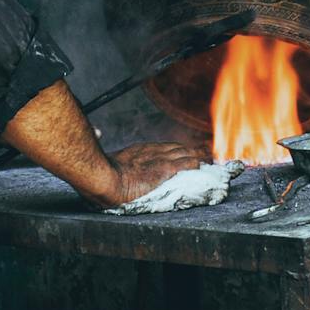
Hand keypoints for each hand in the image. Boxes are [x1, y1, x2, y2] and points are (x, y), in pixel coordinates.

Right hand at [90, 142, 210, 208]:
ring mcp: (160, 159)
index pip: (166, 147)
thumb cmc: (103, 171)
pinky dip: (198, 163)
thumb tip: (97, 130)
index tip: (188, 150)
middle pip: (180, 148)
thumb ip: (113, 153)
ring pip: (187, 153)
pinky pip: (187, 164)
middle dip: (194, 150)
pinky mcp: (166, 169)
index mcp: (141, 150)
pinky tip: (205, 165)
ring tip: (211, 158)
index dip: (179, 149)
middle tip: (207, 152)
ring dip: (200, 156)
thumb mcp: (110, 159)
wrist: (106, 179)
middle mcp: (154, 151)